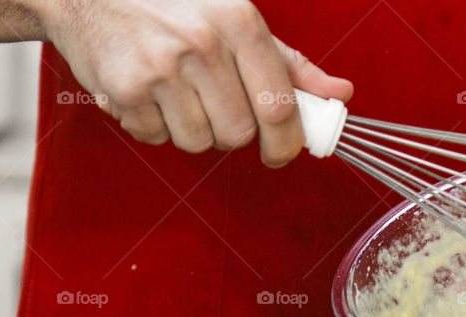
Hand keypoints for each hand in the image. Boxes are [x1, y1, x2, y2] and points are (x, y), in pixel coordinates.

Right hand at [40, 0, 352, 166]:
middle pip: (240, 134)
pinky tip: (150, 93)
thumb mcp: (238, 19)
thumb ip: (290, 63)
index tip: (284, 152)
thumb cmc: (174, 6)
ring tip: (180, 94)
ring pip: (200, 142)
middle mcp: (201, 46)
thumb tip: (339, 94)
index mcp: (239, 24)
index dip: (287, 143)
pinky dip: (157, 126)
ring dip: (195, 130)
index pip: (279, 108)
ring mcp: (160, 70)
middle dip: (234, 132)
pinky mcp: (126, 91)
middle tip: (218, 106)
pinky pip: (158, 138)